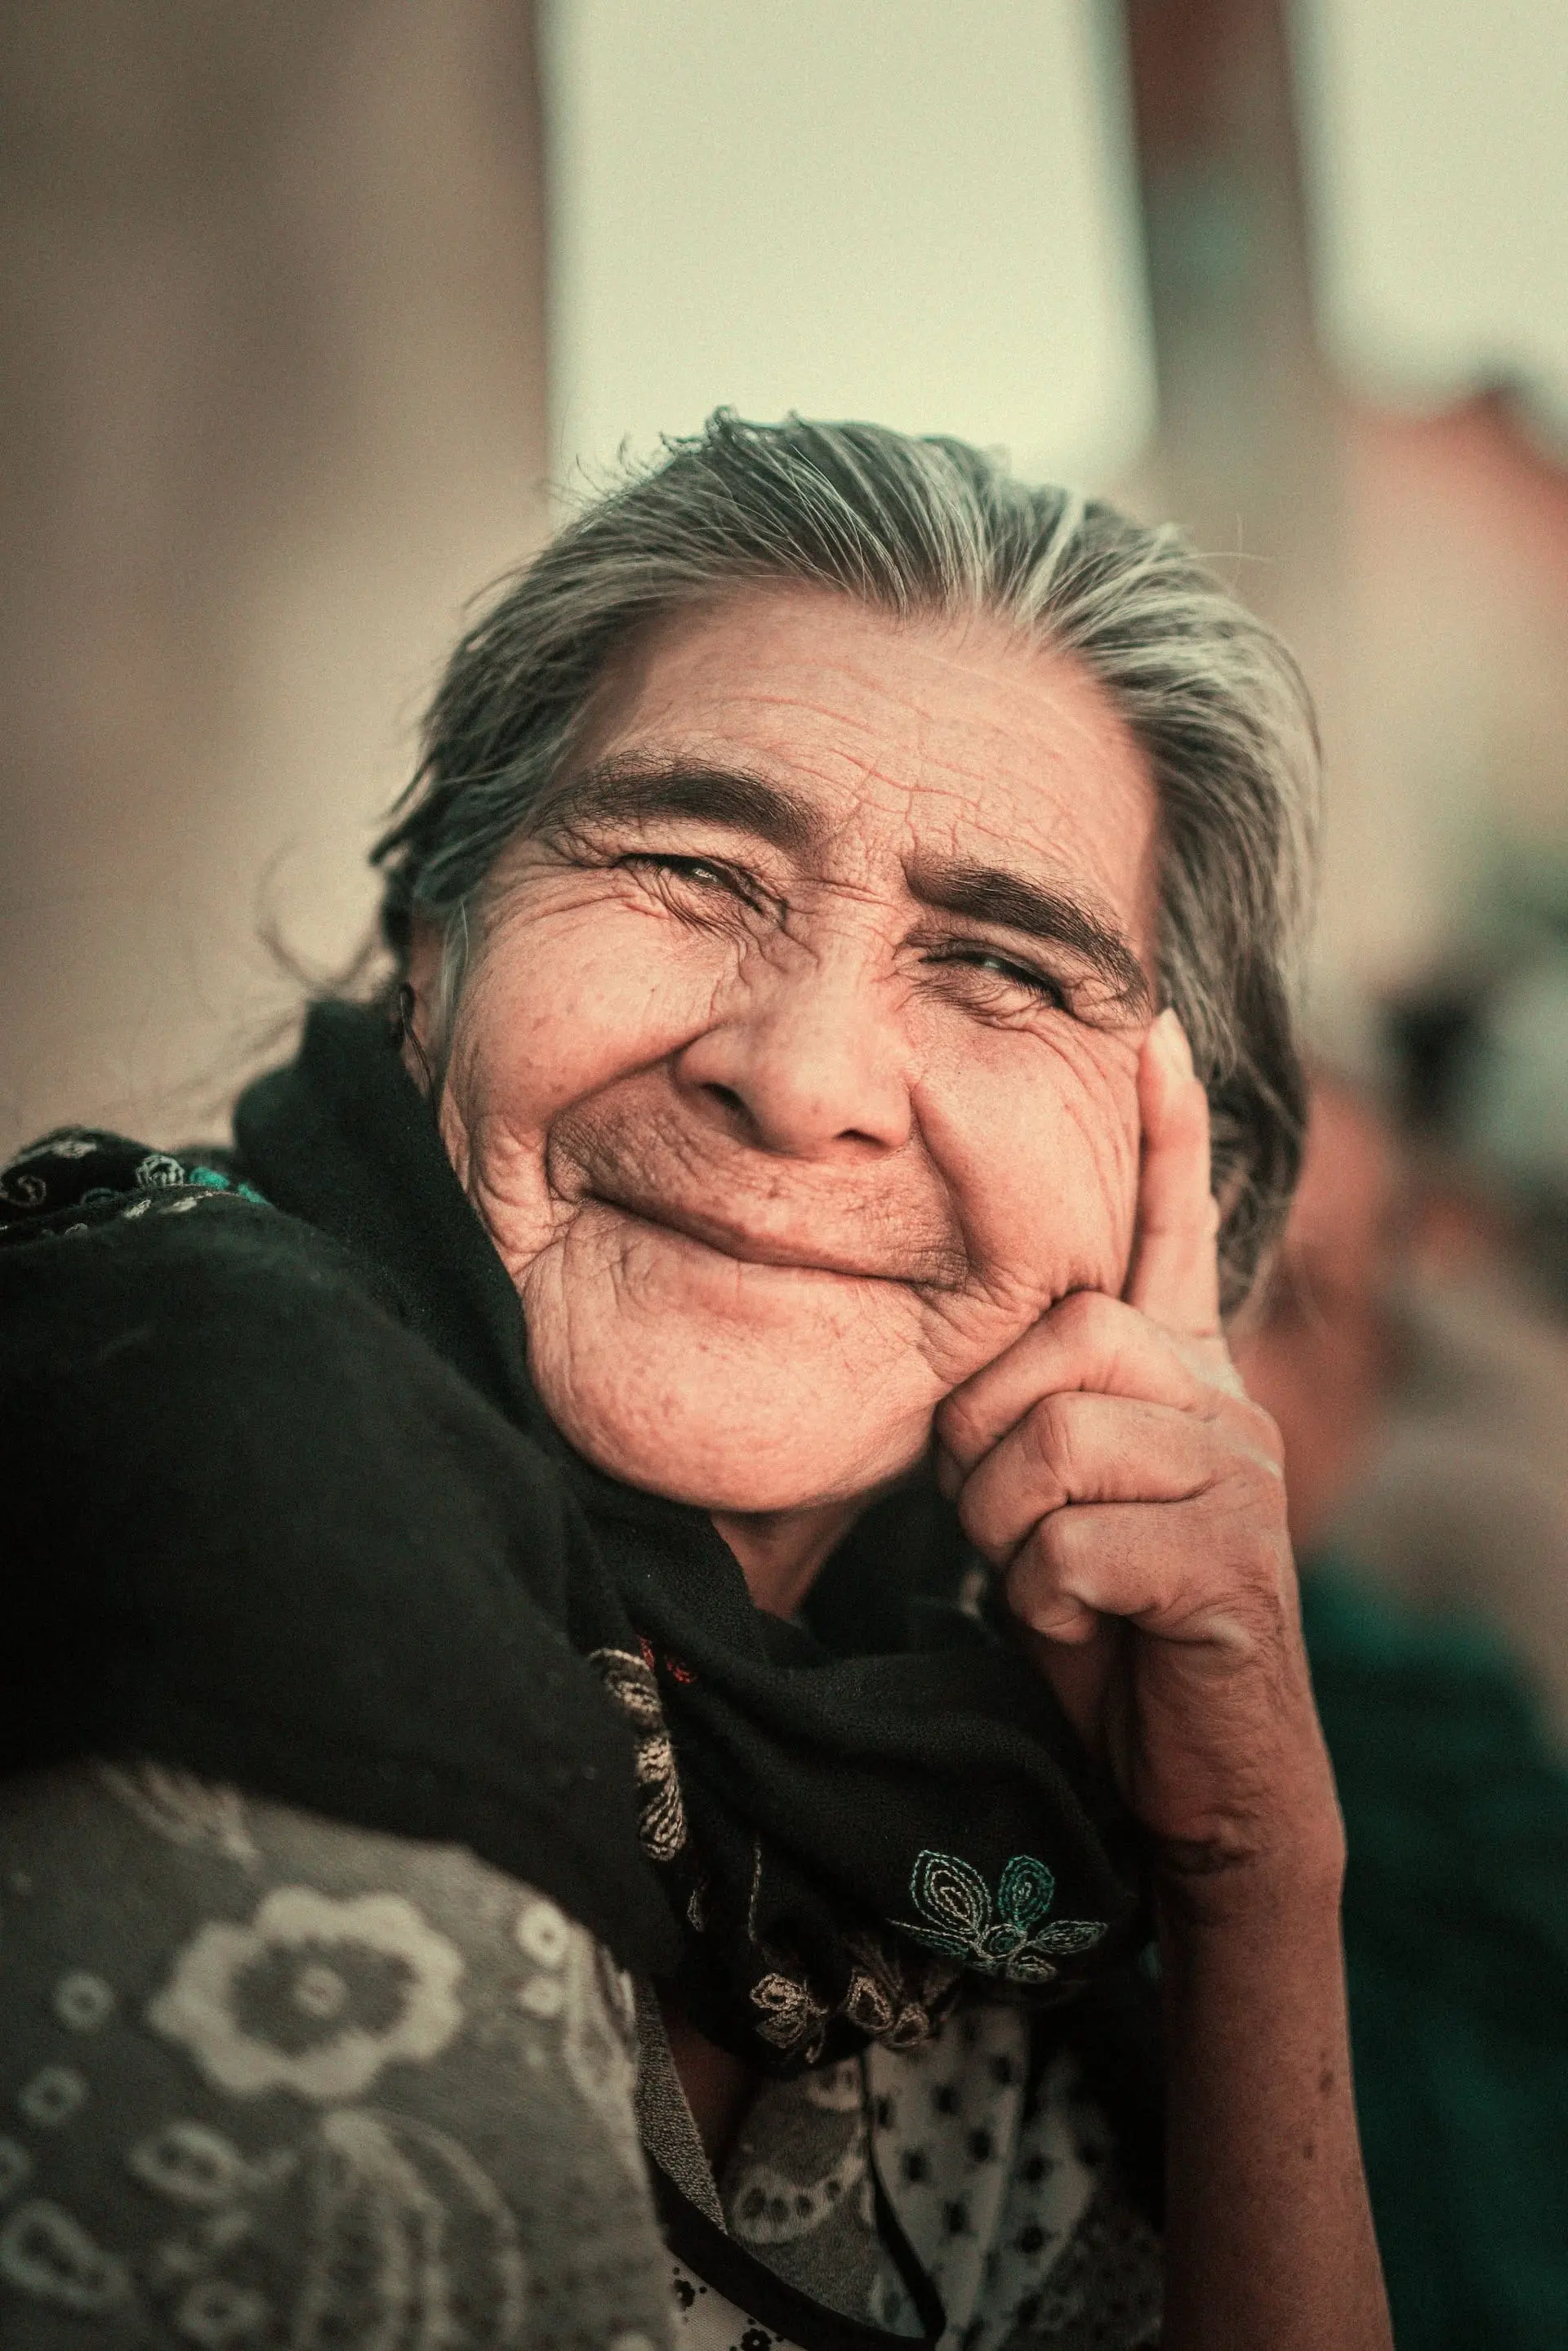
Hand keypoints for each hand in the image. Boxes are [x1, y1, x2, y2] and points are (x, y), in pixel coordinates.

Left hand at [935, 1011, 1341, 1909]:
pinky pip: (1072, 1540)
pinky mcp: (1234, 1561)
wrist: (1189, 1782)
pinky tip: (1086, 1628)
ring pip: (1057, 1437)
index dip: (1164, 1133)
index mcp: (1178, 1375)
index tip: (1152, 1026)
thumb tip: (979, 1362)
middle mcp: (1223, 1400)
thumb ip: (1034, 1415)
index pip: (1175, 1228)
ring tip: (1048, 1583)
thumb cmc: (1103, 1633)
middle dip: (986, 1438)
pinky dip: (1044, 1599)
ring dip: (1006, 1528)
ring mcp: (1239, 1475)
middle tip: (1004, 1523)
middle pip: (1062, 1335)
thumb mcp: (1051, 1505)